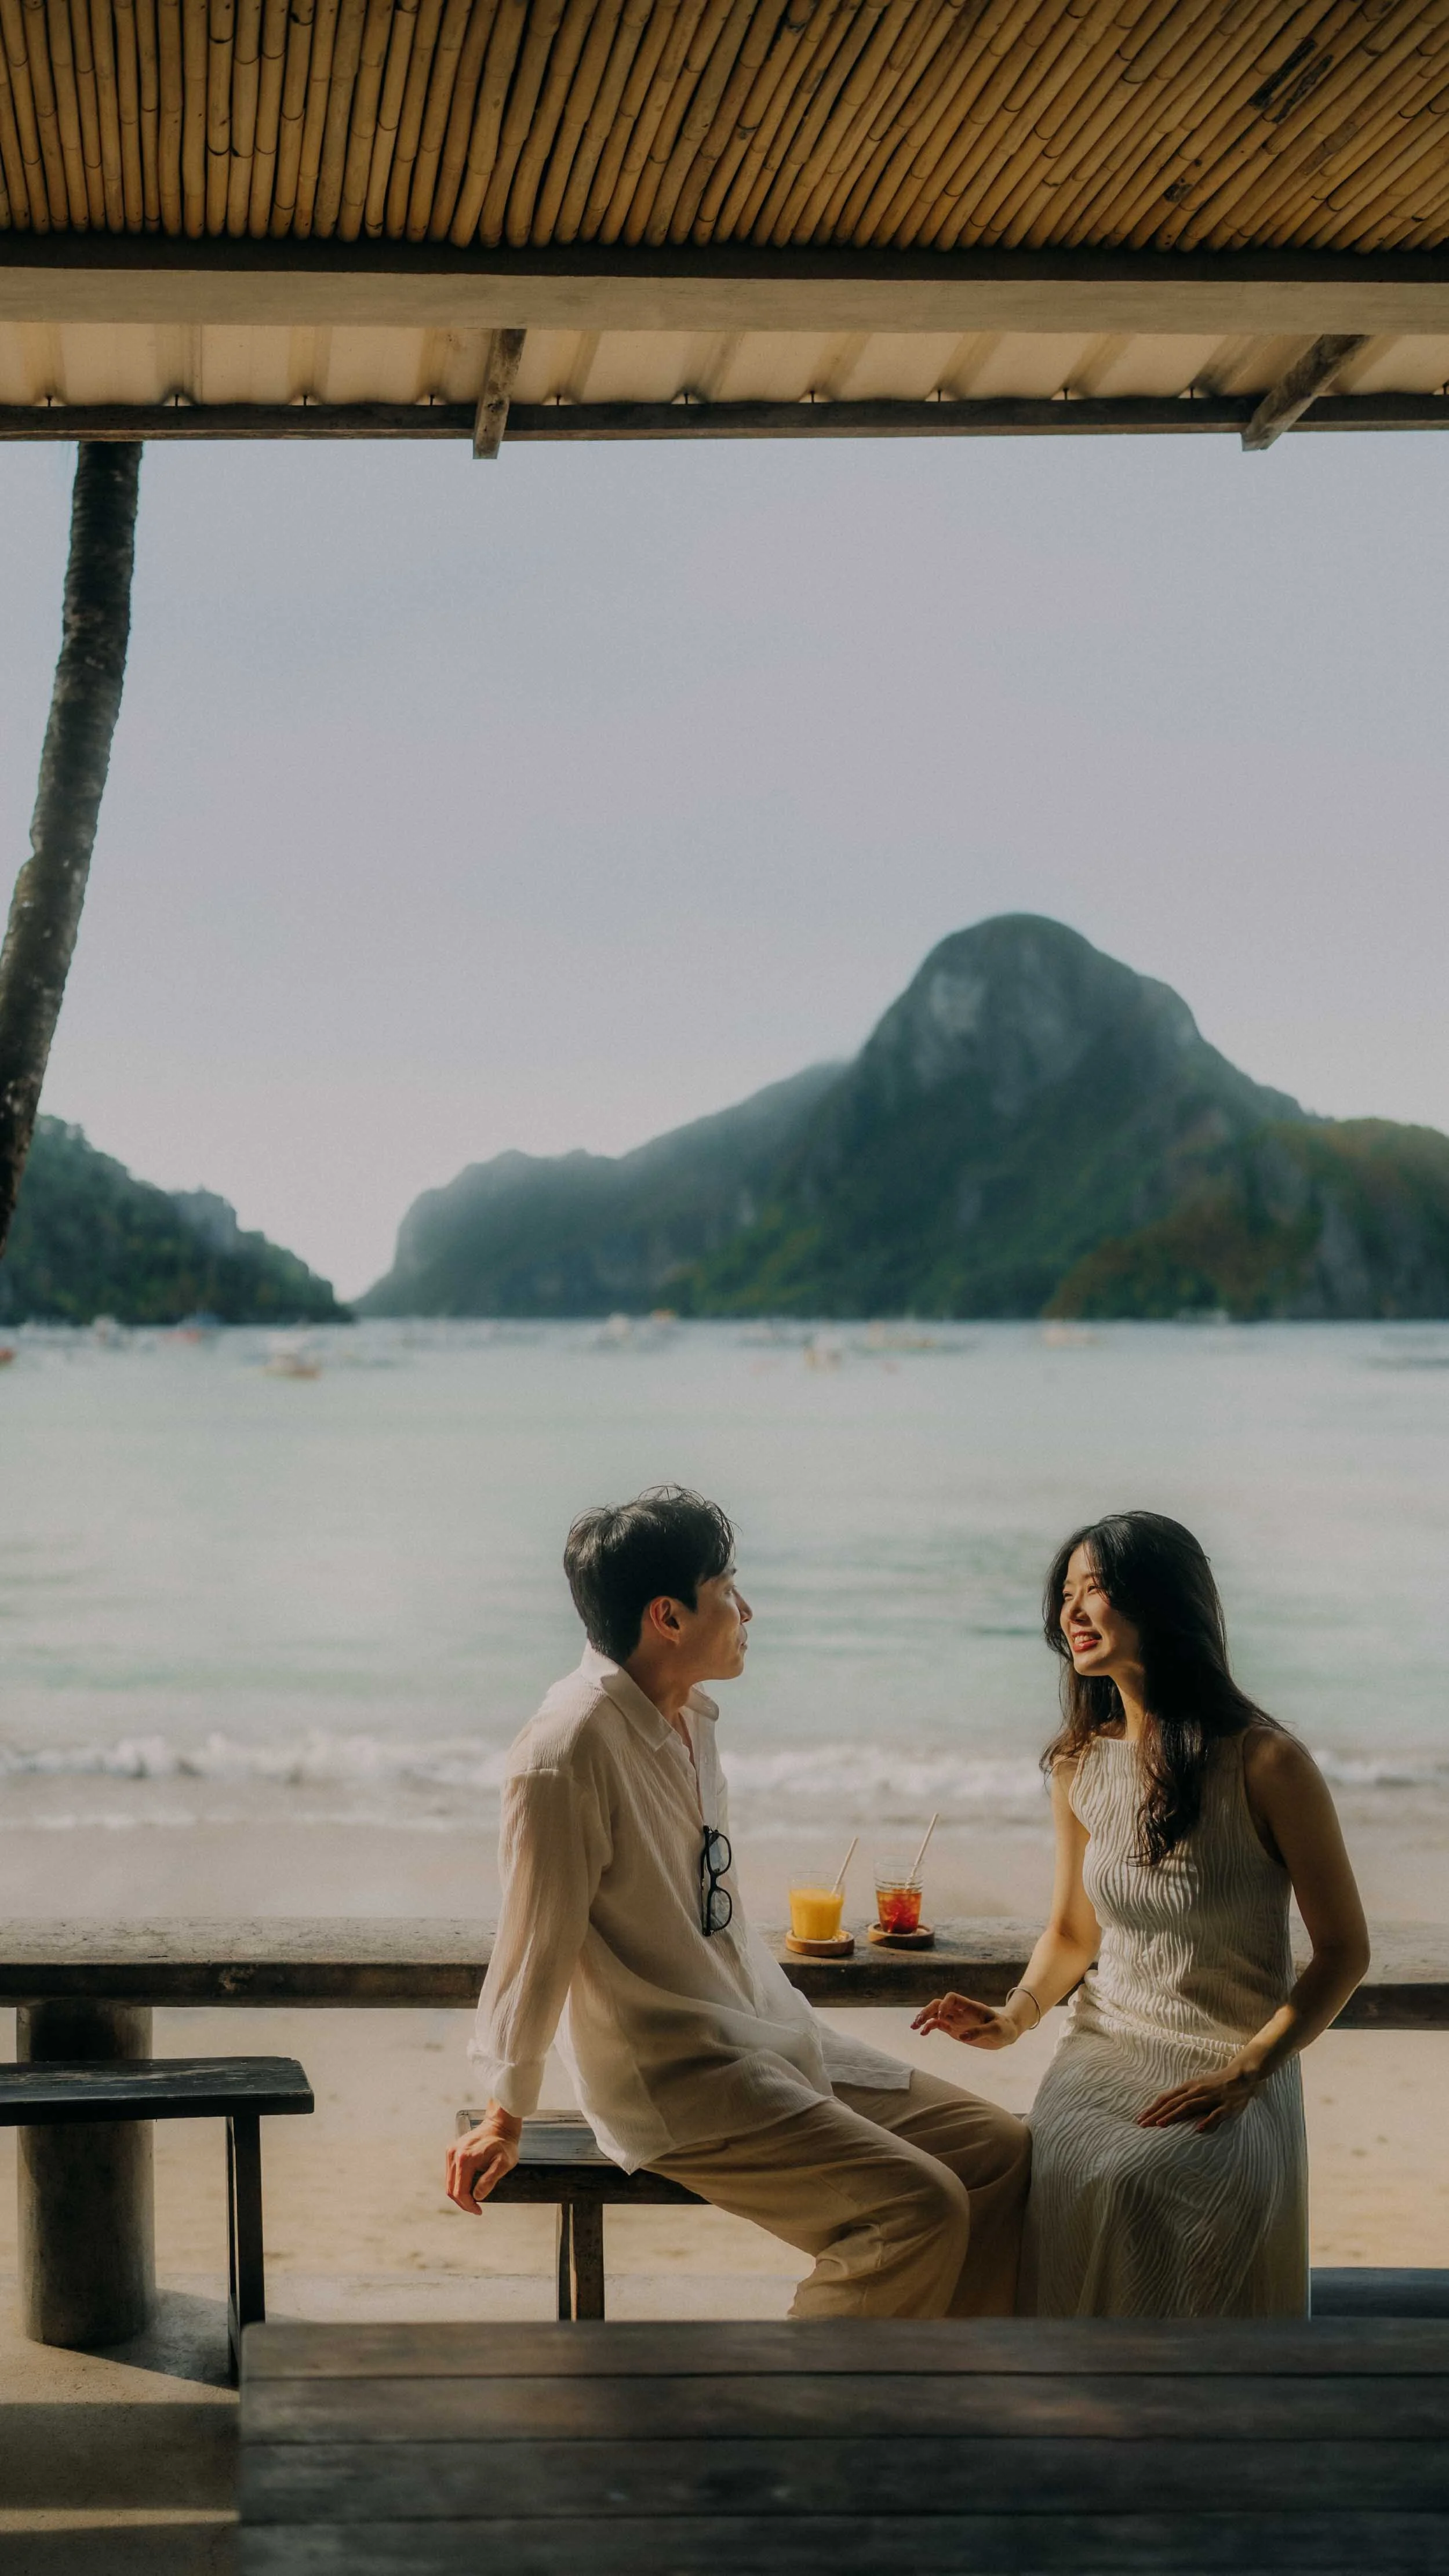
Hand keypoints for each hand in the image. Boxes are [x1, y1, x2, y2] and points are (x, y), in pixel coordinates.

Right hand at [445, 2106, 521, 2209]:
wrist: (500, 2124)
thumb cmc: (504, 2144)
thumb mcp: (504, 2163)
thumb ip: (490, 2180)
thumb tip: (477, 2196)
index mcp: (465, 2158)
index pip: (460, 2191)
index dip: (468, 2205)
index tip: (479, 2211)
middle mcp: (454, 2154)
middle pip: (451, 2189)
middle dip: (463, 2203)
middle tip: (476, 2209)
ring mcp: (451, 2151)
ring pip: (449, 2182)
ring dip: (459, 2195)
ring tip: (472, 2201)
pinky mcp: (452, 2150)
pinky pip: (450, 2173)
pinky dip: (457, 2184)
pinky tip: (468, 2188)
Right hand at [912, 1992, 1019, 2048]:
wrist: (1005, 2033)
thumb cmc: (1003, 2028)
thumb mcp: (995, 2031)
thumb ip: (979, 2032)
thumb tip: (962, 2037)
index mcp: (970, 2007)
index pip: (952, 1998)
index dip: (944, 2005)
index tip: (941, 2017)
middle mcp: (960, 2011)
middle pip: (939, 2004)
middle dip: (927, 2011)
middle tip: (918, 2022)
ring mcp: (956, 2020)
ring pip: (935, 2014)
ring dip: (924, 2018)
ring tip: (914, 2027)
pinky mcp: (954, 2029)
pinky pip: (938, 2025)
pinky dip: (929, 2028)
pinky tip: (923, 2033)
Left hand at [1136, 2062, 1262, 2133]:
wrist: (1240, 2076)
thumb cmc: (1214, 2083)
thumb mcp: (1195, 2086)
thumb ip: (1182, 2096)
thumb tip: (1163, 2107)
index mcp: (1188, 2087)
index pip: (1166, 2098)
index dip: (1152, 2108)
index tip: (1140, 2118)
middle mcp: (1196, 2091)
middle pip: (1173, 2103)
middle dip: (1157, 2114)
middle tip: (1143, 2125)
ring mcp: (1211, 2098)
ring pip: (1189, 2107)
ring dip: (1174, 2116)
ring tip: (1161, 2125)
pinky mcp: (1226, 2106)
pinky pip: (1215, 2115)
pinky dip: (1206, 2122)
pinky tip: (1198, 2130)